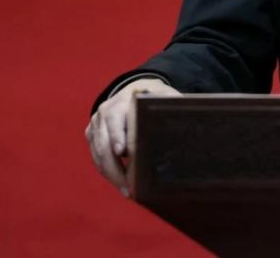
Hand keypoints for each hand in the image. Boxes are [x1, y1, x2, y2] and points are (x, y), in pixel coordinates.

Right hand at [85, 77, 180, 196]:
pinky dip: (107, 172)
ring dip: (111, 175)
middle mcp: (105, 112)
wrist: (134, 89)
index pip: (116, 122)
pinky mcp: (92, 134)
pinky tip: (121, 184)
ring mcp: (96, 124)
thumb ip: (172, 106)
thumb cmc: (154, 97)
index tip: (123, 153)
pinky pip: (96, 157)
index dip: (118, 138)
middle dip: (115, 168)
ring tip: (127, 191)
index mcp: (121, 102)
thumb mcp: (164, 97)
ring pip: (98, 154)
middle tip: (129, 187)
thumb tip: (187, 122)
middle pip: (104, 144)